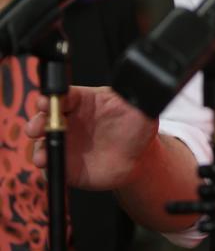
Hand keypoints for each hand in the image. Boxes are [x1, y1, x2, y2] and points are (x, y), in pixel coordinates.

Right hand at [25, 85, 157, 189]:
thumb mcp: (140, 107)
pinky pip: (51, 165)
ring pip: (44, 141)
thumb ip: (132, 96)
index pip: (64, 94)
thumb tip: (135, 84)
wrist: (140, 157)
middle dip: (37, 120)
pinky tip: (49, 165)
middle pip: (46, 116)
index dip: (53, 96)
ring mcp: (67, 142)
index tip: (46, 101)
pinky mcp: (67, 165)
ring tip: (42, 153)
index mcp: (86, 100)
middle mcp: (72, 120)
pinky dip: (47, 165)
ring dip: (38, 146)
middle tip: (37, 127)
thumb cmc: (138, 127)